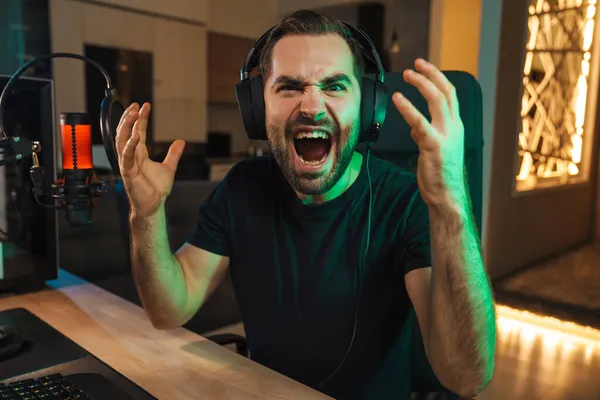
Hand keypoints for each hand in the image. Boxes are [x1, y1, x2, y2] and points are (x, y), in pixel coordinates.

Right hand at [116, 102, 184, 216]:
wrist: (153, 206)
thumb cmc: (156, 189)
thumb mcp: (169, 168)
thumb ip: (173, 154)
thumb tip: (181, 142)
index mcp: (138, 154)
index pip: (137, 131)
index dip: (140, 118)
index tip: (144, 105)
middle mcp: (130, 157)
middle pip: (125, 133)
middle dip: (129, 118)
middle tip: (135, 105)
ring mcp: (127, 164)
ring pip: (122, 141)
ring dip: (126, 126)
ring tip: (133, 114)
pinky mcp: (128, 173)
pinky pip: (126, 157)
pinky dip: (130, 146)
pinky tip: (136, 136)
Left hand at [392, 58, 465, 206]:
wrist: (446, 196)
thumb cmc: (439, 174)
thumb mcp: (433, 149)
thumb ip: (424, 134)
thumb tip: (414, 126)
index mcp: (455, 127)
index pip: (449, 95)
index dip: (437, 78)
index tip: (423, 67)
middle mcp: (453, 127)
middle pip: (446, 92)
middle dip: (431, 74)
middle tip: (415, 64)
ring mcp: (445, 135)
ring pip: (437, 100)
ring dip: (421, 84)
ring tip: (407, 74)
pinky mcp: (433, 145)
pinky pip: (419, 121)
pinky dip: (408, 107)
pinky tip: (397, 99)